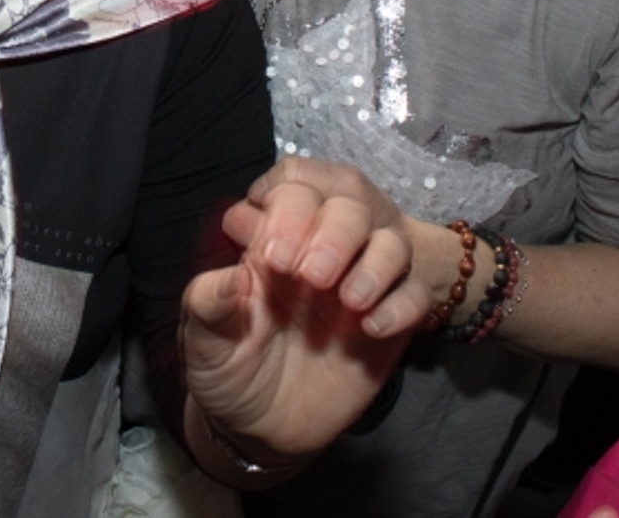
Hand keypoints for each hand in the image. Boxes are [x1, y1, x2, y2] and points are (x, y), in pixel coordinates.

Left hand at [181, 164, 426, 471]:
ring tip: (349, 300)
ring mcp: (358, 285)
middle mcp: (321, 252)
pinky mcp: (388, 323)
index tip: (273, 257)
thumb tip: (233, 275)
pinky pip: (416, 295)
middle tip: (311, 278)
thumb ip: (208, 304)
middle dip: (333, 233)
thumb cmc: (227, 371)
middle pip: (349, 206)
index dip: (288, 210)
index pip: (294, 189)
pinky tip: (371, 330)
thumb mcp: (202, 342)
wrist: (260, 430)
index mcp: (274, 241)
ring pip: (392, 242)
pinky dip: (402, 305)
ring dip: (375, 263)